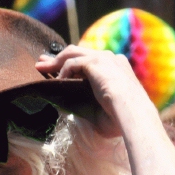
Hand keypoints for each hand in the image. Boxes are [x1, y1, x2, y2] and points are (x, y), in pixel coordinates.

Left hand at [36, 46, 154, 135]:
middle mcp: (112, 60)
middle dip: (60, 58)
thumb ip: (90, 107)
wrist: (134, 114)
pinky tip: (56, 81)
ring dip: (55, 61)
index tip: (62, 72)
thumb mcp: (105, 112)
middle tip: (44, 62)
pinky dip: (62, 70)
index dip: (75, 65)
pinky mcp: (95, 62)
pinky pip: (72, 62)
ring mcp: (104, 58)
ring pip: (73, 53)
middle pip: (80, 53)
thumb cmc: (123, 121)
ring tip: (41, 67)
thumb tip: (72, 112)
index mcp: (119, 70)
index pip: (92, 61)